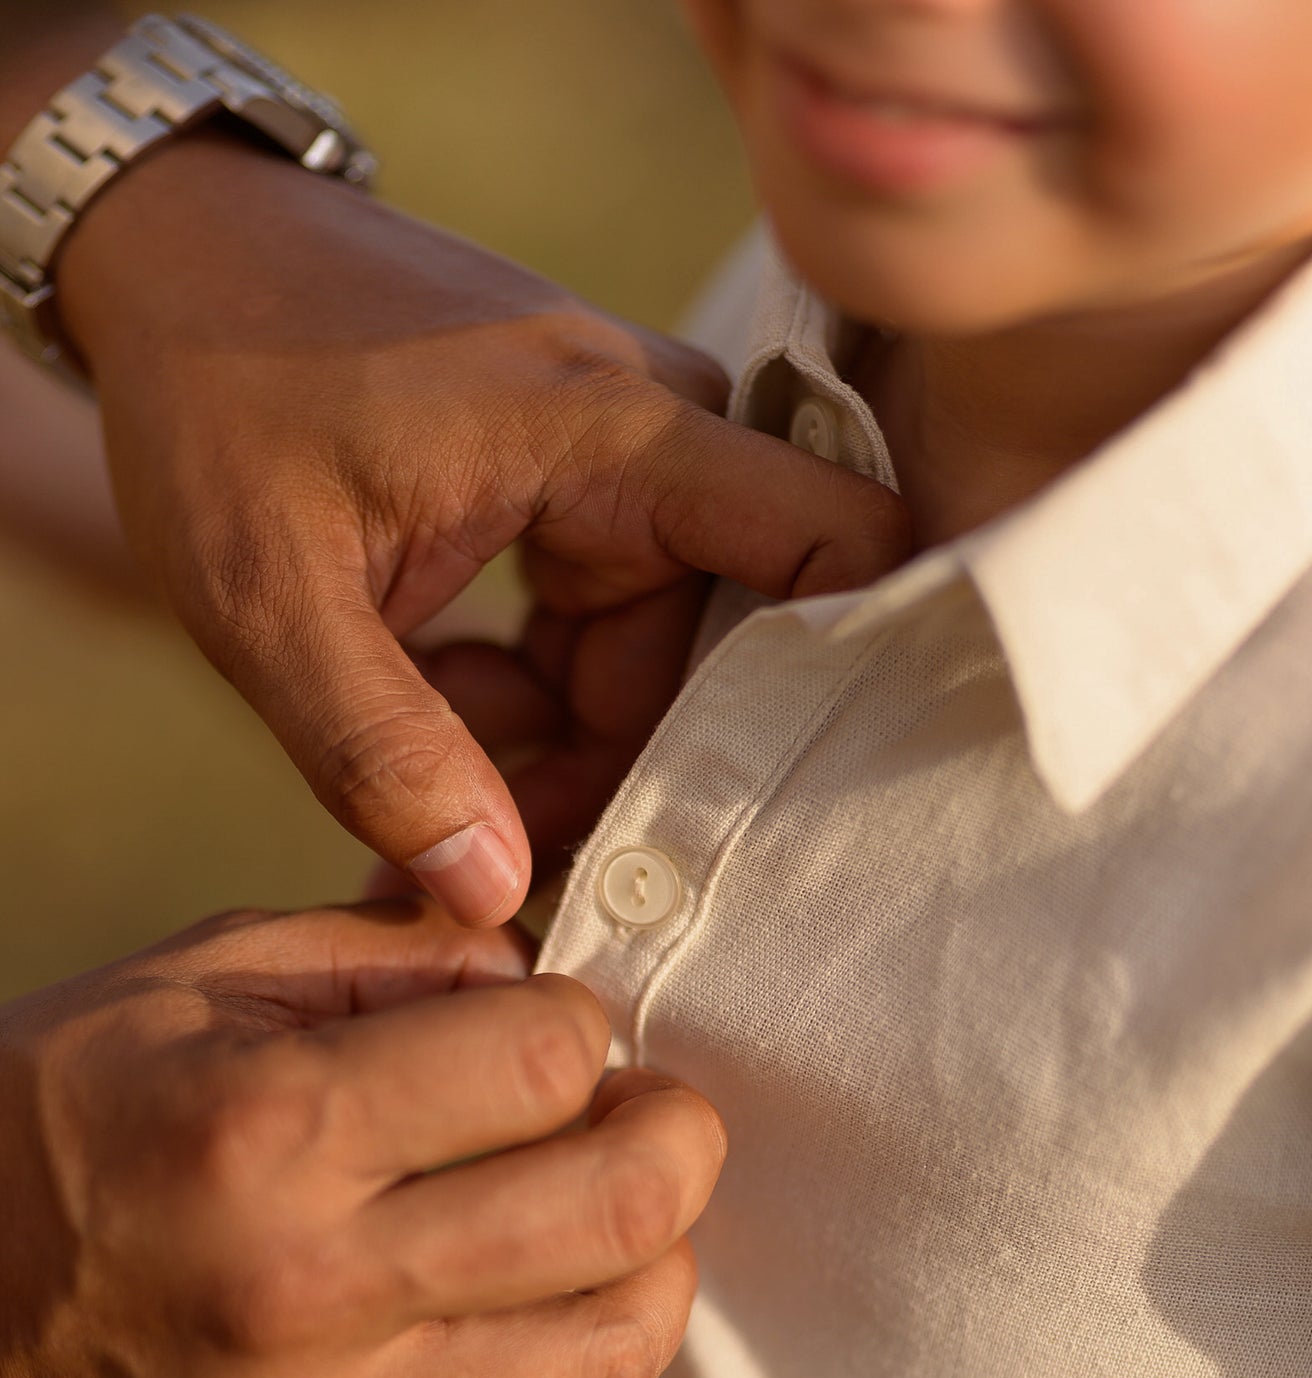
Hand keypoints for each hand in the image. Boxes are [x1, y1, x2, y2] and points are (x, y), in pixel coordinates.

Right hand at [0, 899, 724, 1377]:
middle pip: (620, 1214)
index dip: (583, 1019)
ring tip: (606, 1222)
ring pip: (609, 1362)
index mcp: (268, 1129)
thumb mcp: (196, 976)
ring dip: (653, 1271)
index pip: (546, 1056)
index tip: (556, 1025)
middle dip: (675, 1136)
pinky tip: (530, 1327)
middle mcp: (303, 1291)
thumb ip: (390, 955)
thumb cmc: (58, 1106)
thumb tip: (553, 973)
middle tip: (644, 1112)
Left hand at [53, 130, 908, 919]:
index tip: (790, 804)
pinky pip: (599, 627)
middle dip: (626, 770)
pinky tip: (433, 721)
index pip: (830, 537)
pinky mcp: (574, 490)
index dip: (849, 673)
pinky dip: (527, 696)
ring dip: (555, 746)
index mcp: (608, 433)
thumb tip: (495, 897)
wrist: (170, 254)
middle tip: (504, 862)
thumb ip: (379, 753)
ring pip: (651, 659)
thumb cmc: (212, 398)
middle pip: (721, 652)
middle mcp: (644, 436)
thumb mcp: (268, 600)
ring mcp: (614, 462)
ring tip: (428, 797)